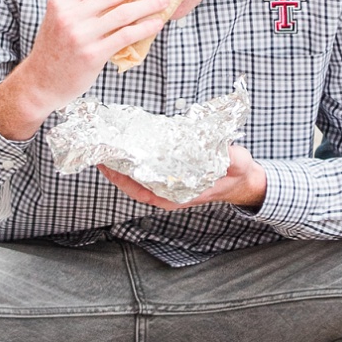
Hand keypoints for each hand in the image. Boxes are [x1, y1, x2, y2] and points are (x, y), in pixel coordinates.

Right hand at [0, 0, 174, 133]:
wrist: (40, 83)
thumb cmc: (54, 50)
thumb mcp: (59, 19)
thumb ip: (81, 5)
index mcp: (60, 1)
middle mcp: (69, 16)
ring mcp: (81, 35)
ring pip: (124, 13)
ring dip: (149, 5)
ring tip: (163, 2)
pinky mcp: (93, 55)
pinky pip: (126, 35)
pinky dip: (145, 27)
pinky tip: (156, 24)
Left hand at [95, 145, 267, 213]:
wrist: (241, 181)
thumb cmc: (236, 175)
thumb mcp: (236, 164)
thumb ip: (228, 158)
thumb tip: (221, 151)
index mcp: (178, 195)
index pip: (142, 190)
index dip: (123, 179)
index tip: (109, 165)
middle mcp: (168, 192)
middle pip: (133, 184)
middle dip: (115, 169)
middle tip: (101, 150)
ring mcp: (167, 184)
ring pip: (136, 178)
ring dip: (121, 164)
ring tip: (108, 146)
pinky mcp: (169, 174)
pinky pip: (145, 170)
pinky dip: (134, 160)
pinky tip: (128, 147)